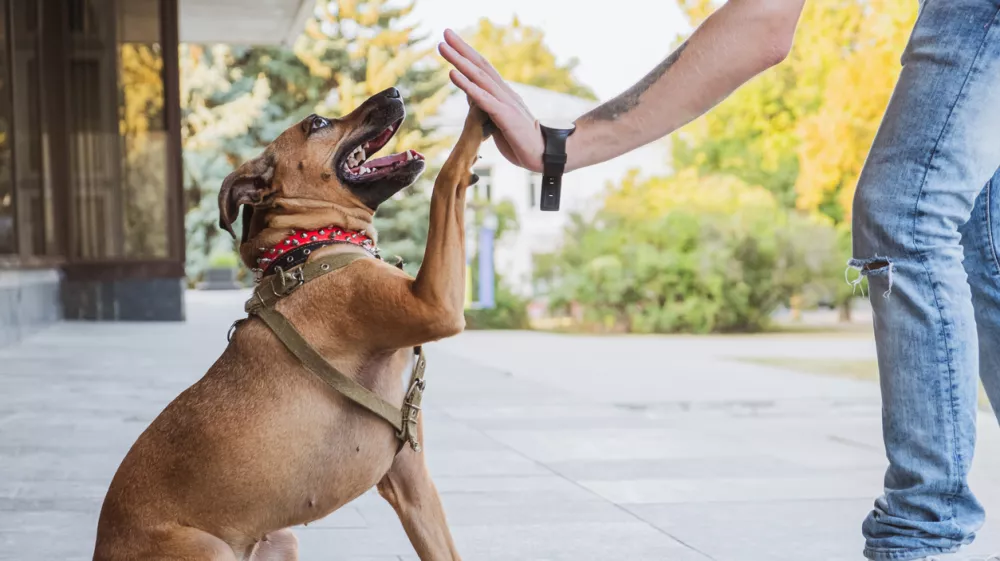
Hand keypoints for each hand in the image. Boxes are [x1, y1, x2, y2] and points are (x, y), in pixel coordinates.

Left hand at [438, 29, 544, 172]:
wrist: (544, 155)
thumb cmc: (521, 141)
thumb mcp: (498, 121)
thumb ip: (485, 105)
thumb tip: (469, 92)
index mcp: (503, 94)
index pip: (483, 69)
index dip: (467, 54)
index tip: (450, 41)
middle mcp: (504, 93)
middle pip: (481, 66)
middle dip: (462, 48)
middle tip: (445, 32)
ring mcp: (505, 103)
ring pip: (480, 77)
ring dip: (460, 61)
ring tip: (443, 47)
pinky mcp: (505, 116)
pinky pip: (483, 98)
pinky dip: (467, 85)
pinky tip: (452, 74)